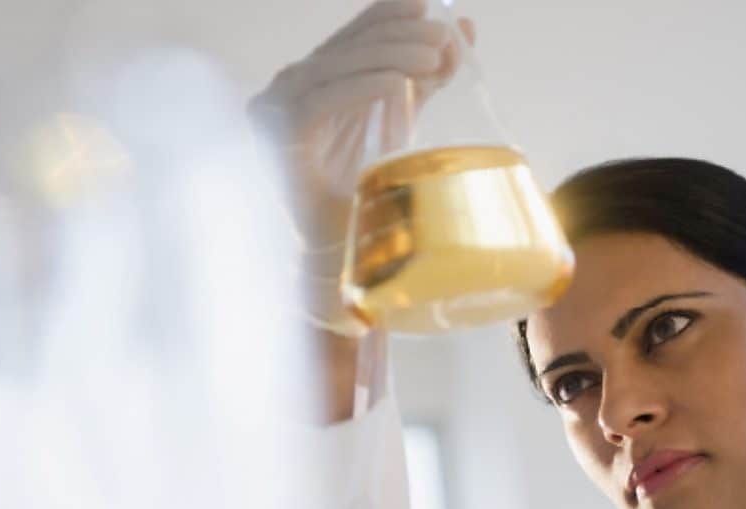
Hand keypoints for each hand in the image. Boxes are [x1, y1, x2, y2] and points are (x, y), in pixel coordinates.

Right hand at [248, 0, 474, 257]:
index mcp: (323, 78)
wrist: (331, 248)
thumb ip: (426, 79)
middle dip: (401, 34)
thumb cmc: (359, 189)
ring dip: (389, 55)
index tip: (431, 8)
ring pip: (339, 65)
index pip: (358, 33)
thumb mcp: (401, 122)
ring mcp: (282, 105)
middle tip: (444, 38)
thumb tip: (464, 30)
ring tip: (433, 56)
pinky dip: (361, 87)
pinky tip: (396, 84)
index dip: (391, 15)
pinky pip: (322, 100)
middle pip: (351, 45)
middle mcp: (298, 84)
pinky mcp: (281, 133)